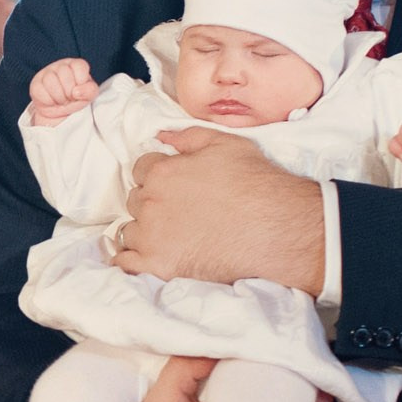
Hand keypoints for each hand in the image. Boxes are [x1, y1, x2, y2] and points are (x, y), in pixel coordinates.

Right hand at [29, 57, 98, 123]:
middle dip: (69, 92)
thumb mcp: (89, 96)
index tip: (80, 90)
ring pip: (50, 81)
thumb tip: (76, 92)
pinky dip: (49, 101)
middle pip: (64, 73)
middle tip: (69, 98)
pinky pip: (40, 91)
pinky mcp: (35, 84)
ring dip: (59, 97)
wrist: (60, 114)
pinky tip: (52, 101)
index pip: (79, 66)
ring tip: (61, 101)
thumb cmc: (76, 100)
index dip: (81, 82)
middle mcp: (61, 66)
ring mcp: (46, 73)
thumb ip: (90, 90)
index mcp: (75, 65)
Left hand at [115, 127, 325, 293]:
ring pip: (130, 230)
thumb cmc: (255, 184)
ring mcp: (152, 237)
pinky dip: (131, 259)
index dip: (156, 175)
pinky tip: (144, 256)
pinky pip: (126, 262)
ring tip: (168, 234)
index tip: (172, 185)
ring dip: (143, 230)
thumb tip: (162, 135)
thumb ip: (187, 136)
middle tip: (176, 210)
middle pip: (135, 200)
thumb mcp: (225, 144)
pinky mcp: (159, 266)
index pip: (141, 170)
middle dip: (152, 202)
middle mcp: (152, 203)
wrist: (276, 228)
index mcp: (162, 173)